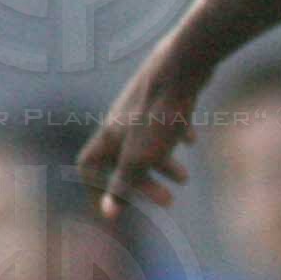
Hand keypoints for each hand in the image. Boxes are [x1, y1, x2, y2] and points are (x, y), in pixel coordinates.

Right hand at [76, 40, 206, 213]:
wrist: (184, 65)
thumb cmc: (159, 116)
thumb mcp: (139, 158)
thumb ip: (122, 184)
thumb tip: (107, 214)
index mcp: (109, 135)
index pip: (88, 165)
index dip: (96, 189)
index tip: (116, 209)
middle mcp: (120, 120)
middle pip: (123, 159)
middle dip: (144, 183)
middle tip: (168, 202)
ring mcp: (142, 106)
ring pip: (146, 141)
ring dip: (164, 164)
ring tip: (185, 179)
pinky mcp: (165, 95)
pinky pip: (165, 119)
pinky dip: (176, 135)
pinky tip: (192, 139)